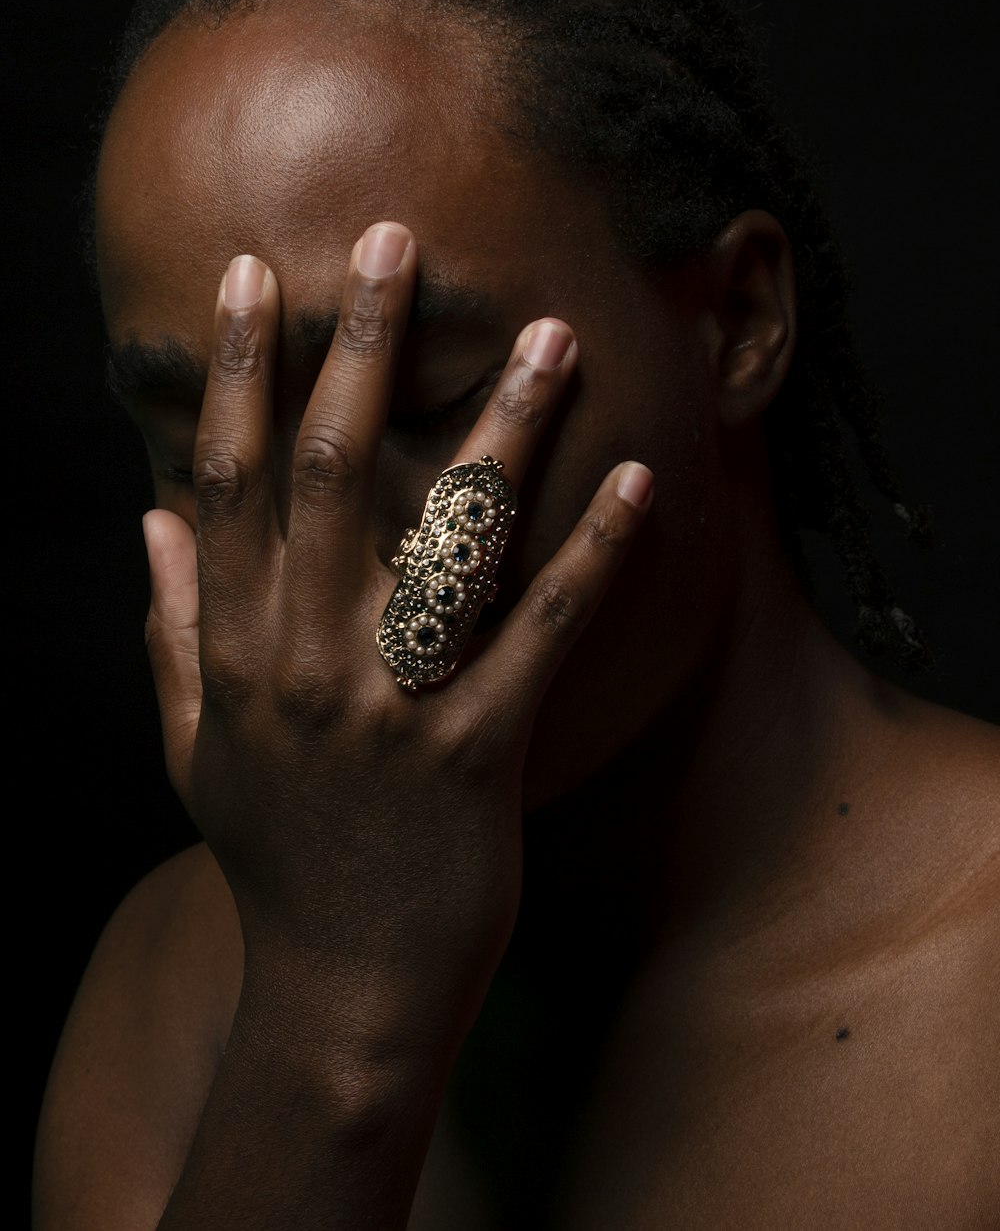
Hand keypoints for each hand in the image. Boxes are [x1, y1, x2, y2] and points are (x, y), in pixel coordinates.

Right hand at [142, 221, 653, 1066]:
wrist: (340, 987)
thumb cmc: (275, 854)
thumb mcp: (194, 746)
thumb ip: (171, 629)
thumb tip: (149, 523)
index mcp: (237, 647)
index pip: (231, 479)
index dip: (239, 373)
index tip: (254, 281)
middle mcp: (305, 657)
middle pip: (333, 472)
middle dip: (362, 348)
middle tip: (398, 243)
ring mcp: (391, 704)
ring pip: (448, 537)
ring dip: (504, 427)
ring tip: (549, 335)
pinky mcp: (476, 752)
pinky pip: (541, 634)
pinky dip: (591, 556)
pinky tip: (634, 484)